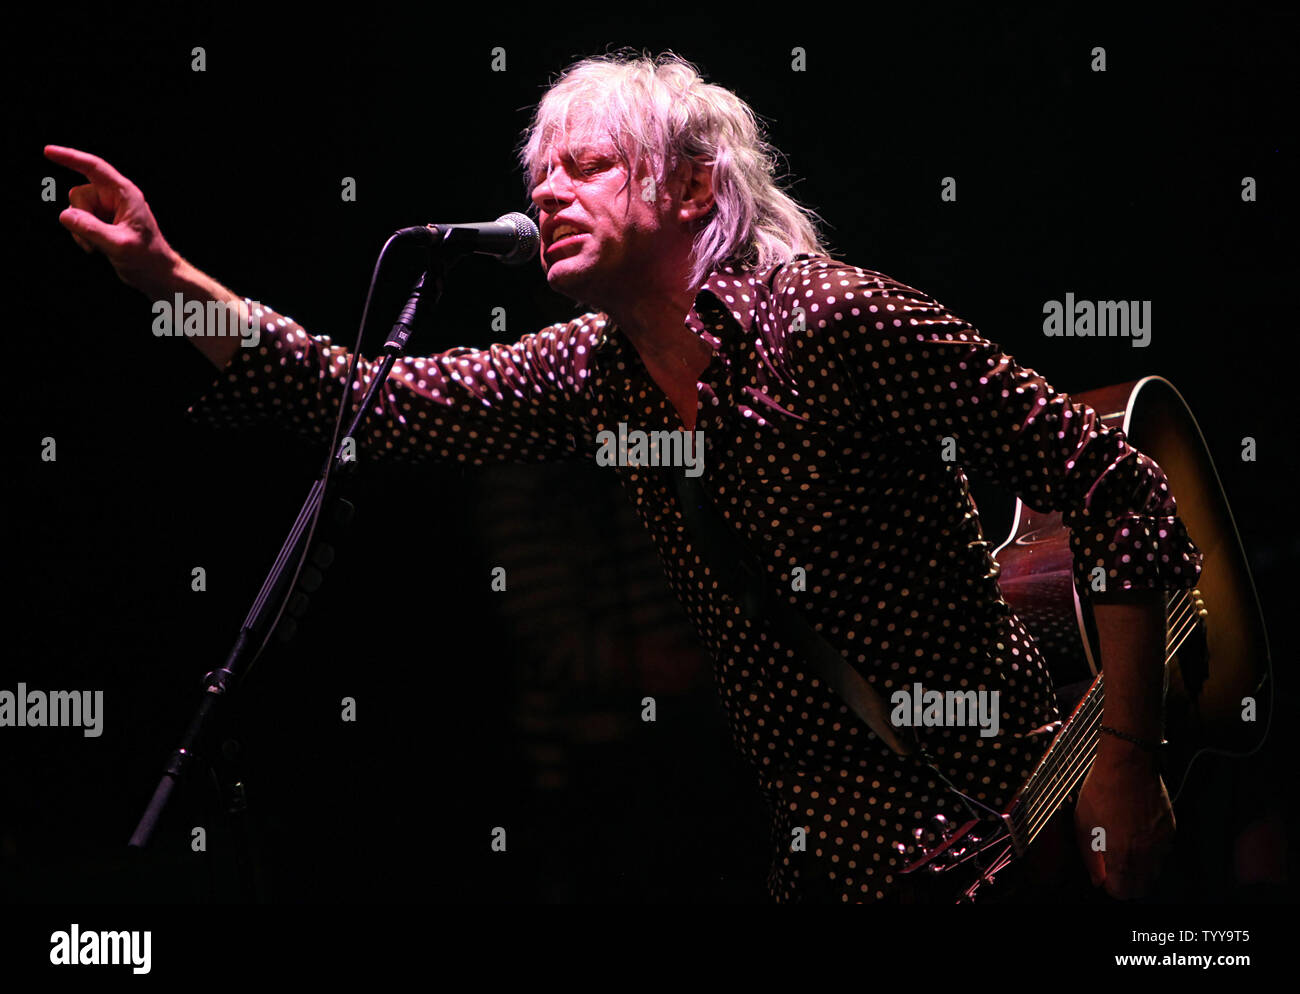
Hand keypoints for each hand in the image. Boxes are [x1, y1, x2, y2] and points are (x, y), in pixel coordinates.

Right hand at [44, 145, 178, 297]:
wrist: (155, 274)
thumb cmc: (147, 258)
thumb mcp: (119, 245)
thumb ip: (92, 229)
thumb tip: (66, 215)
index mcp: (125, 194)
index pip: (94, 168)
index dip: (70, 158)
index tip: (48, 151)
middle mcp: (115, 198)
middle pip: (79, 195)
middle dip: (80, 217)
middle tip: (95, 240)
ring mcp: (107, 210)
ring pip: (76, 210)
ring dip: (80, 230)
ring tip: (98, 247)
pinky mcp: (102, 222)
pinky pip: (78, 222)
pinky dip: (81, 235)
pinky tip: (95, 248)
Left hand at [1073, 738, 1174, 897]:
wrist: (1128, 765)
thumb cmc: (1102, 790)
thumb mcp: (1084, 824)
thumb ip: (1090, 856)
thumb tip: (1096, 876)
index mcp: (1123, 855)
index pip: (1122, 892)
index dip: (1110, 886)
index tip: (1104, 875)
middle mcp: (1146, 854)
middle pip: (1142, 888)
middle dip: (1127, 882)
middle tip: (1114, 865)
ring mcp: (1161, 843)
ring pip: (1155, 872)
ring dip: (1140, 868)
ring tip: (1125, 847)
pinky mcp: (1170, 831)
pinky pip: (1163, 852)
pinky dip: (1151, 851)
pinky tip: (1136, 833)